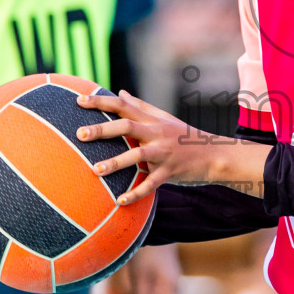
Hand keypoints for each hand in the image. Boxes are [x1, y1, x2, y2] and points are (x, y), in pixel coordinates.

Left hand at [76, 90, 269, 203]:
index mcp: (152, 120)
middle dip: (102, 130)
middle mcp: (157, 133)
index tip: (79, 101)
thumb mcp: (164, 118)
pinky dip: (135, 192)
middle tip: (80, 134)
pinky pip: (151, 183)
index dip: (101, 102)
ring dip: (116, 162)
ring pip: (137, 155)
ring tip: (95, 170)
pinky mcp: (170, 172)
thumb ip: (140, 106)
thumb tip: (120, 92)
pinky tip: (120, 201)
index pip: (123, 106)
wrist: (214, 154)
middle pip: (127, 127)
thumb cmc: (184, 136)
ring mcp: (164, 153)